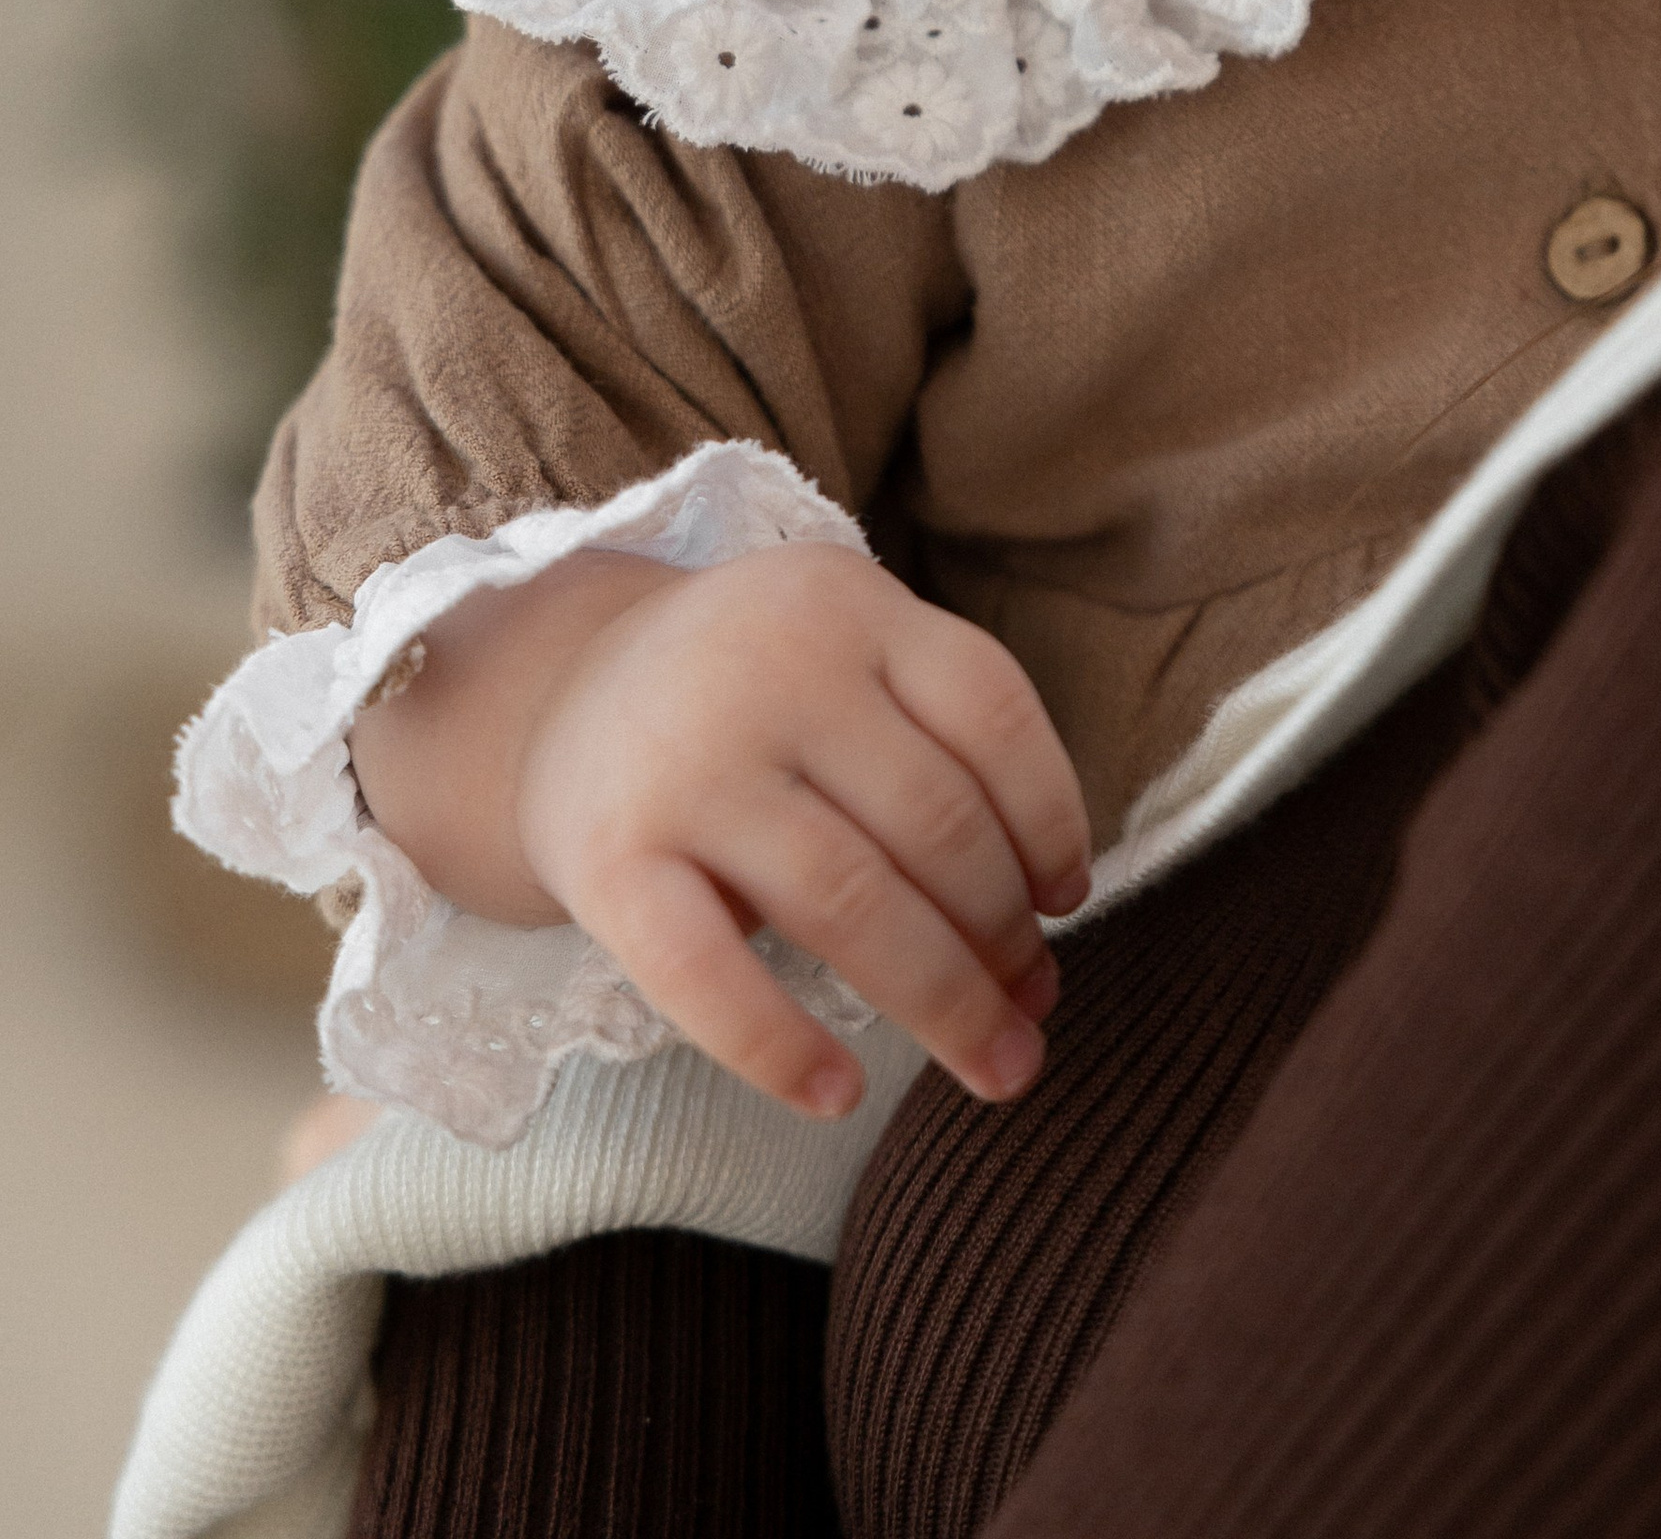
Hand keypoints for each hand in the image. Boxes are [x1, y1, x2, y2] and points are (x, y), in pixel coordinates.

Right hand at [351, 544, 1091, 1116]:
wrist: (555, 694)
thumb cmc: (750, 699)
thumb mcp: (841, 655)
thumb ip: (934, 741)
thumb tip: (1051, 916)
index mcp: (846, 602)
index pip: (992, 711)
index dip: (1050, 817)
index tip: (1067, 901)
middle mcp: (772, 666)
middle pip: (934, 819)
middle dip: (1005, 934)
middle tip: (1037, 1010)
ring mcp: (686, 762)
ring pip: (850, 900)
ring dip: (944, 999)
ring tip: (996, 1065)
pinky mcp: (606, 857)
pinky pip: (707, 974)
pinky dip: (781, 1046)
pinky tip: (840, 1097)